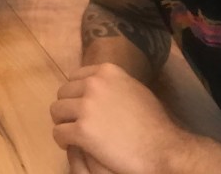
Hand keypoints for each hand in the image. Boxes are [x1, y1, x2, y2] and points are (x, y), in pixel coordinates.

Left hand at [51, 63, 189, 173]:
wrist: (163, 149)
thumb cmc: (153, 123)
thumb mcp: (134, 90)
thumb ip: (113, 85)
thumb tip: (96, 85)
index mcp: (107, 71)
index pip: (74, 77)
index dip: (75, 94)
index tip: (80, 106)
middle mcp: (94, 84)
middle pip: (63, 93)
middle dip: (68, 108)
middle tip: (75, 122)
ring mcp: (87, 106)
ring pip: (57, 111)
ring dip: (63, 123)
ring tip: (72, 134)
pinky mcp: (82, 130)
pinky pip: (59, 132)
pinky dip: (62, 140)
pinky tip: (72, 145)